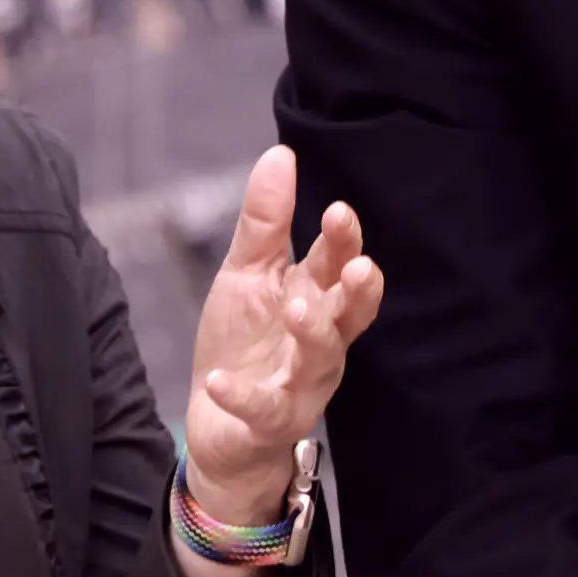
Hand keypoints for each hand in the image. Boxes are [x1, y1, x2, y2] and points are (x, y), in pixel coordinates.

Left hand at [183, 145, 383, 524]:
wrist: (219, 423)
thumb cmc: (244, 341)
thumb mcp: (247, 274)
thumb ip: (266, 222)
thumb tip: (282, 153)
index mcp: (316, 298)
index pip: (340, 265)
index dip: (344, 242)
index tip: (338, 210)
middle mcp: (320, 341)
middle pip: (348, 313)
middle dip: (357, 290)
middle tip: (357, 265)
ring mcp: (300, 384)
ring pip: (321, 360)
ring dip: (312, 334)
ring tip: (295, 308)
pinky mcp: (270, 420)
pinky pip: (263, 410)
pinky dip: (241, 396)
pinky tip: (220, 383)